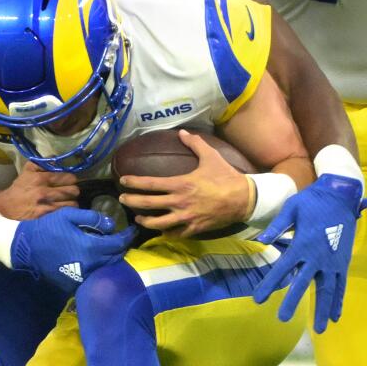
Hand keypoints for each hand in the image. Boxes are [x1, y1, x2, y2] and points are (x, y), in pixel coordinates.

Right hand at [0, 162, 79, 219]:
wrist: (5, 207)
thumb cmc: (19, 188)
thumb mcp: (27, 171)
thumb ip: (42, 163)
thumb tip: (56, 158)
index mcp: (41, 178)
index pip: (68, 177)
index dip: (71, 179)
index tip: (69, 182)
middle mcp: (44, 192)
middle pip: (73, 190)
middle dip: (73, 191)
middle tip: (70, 193)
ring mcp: (45, 206)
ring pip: (72, 204)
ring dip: (71, 203)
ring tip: (67, 203)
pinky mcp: (46, 218)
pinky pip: (65, 215)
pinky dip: (67, 213)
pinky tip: (63, 212)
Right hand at [11, 207, 135, 293]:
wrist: (25, 248)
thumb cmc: (47, 228)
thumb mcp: (68, 215)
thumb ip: (92, 218)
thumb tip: (111, 225)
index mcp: (90, 247)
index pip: (118, 244)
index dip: (128, 236)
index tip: (132, 229)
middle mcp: (90, 265)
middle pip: (115, 258)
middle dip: (120, 247)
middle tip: (121, 237)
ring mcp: (82, 276)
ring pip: (105, 267)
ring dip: (110, 257)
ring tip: (109, 246)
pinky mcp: (74, 282)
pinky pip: (92, 274)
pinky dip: (98, 266)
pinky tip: (94, 257)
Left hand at [118, 130, 251, 236]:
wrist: (244, 199)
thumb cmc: (226, 176)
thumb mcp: (211, 156)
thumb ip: (194, 144)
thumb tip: (182, 132)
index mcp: (181, 184)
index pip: (150, 183)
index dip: (134, 182)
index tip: (123, 181)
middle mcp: (179, 202)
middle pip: (148, 204)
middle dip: (131, 202)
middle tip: (122, 200)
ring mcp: (186, 217)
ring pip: (157, 223)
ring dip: (145, 220)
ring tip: (138, 217)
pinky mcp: (194, 228)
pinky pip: (175, 233)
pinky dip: (166, 232)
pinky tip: (160, 229)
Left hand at [252, 174, 366, 332]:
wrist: (340, 196)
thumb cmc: (312, 200)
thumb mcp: (291, 208)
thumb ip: (277, 225)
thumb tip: (261, 240)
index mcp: (302, 244)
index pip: (282, 269)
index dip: (269, 284)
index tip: (258, 299)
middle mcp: (317, 256)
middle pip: (303, 284)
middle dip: (293, 302)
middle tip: (282, 319)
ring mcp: (332, 261)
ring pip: (327, 290)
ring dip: (322, 309)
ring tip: (318, 329)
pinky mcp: (343, 261)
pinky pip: (341, 285)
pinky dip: (338, 301)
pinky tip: (335, 317)